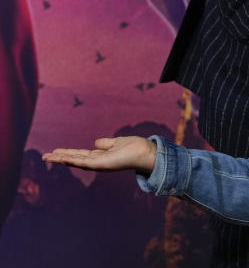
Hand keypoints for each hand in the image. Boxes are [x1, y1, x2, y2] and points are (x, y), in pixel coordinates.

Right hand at [43, 136, 157, 174]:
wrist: (146, 152)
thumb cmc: (135, 148)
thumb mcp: (116, 142)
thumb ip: (106, 144)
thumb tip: (95, 143)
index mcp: (101, 156)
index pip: (80, 155)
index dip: (68, 153)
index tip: (55, 151)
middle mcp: (98, 162)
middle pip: (75, 159)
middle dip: (60, 158)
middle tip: (44, 156)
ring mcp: (99, 164)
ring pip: (76, 161)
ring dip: (61, 159)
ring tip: (47, 157)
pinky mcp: (101, 165)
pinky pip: (84, 162)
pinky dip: (72, 160)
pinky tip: (62, 158)